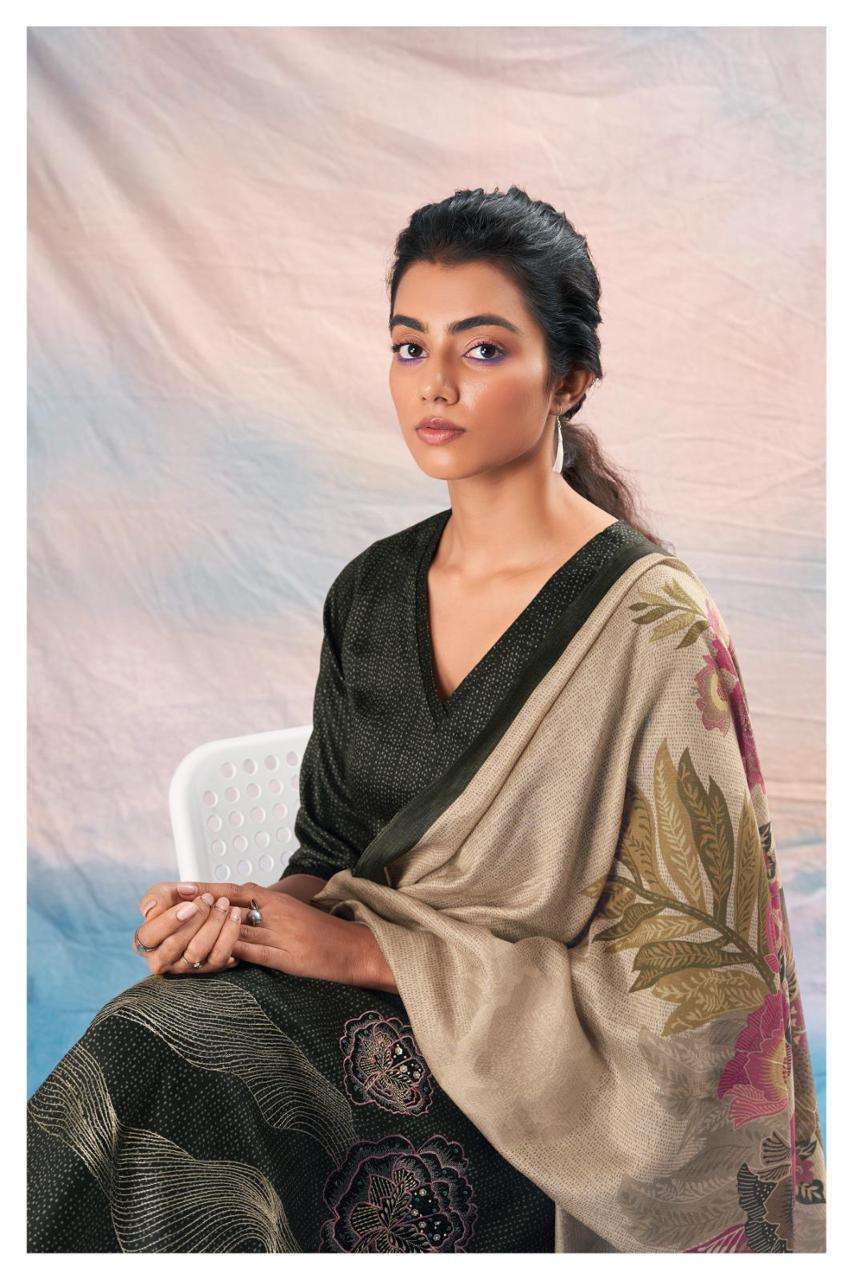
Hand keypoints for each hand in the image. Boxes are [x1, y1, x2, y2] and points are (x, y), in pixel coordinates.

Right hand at [133, 884, 243, 975]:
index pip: (149, 936)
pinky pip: (220, 959)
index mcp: (144, 942)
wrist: (199, 914)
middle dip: (197, 919)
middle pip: (176, 945)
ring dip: (216, 926)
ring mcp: (184, 967)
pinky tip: (234, 919)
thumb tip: (158, 905)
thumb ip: (159, 896)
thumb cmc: (176, 904)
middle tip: (210, 899)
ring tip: (226, 906)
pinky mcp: (206, 970)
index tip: (190, 906)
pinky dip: (230, 937)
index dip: (169, 921)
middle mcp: (161, 960)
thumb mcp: (163, 894)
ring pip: (199, 953)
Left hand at [141, 879, 364, 983]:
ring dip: (210, 929)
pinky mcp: (286, 957)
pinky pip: (253, 953)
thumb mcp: (292, 916)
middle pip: (230, 906)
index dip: (208, 889)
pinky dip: (231, 952)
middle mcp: (277, 912)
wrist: (355, 949)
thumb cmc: (322, 934)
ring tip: (182, 930)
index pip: (235, 890)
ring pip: (237, 929)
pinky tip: (211, 955)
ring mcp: (281, 935)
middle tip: (172, 906)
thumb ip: (265, 912)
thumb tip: (235, 912)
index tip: (182, 887)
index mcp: (278, 900)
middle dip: (201, 907)